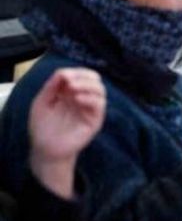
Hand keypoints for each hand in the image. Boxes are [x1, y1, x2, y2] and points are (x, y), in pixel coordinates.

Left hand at [29, 68, 106, 198]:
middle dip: (83, 76)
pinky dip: (90, 98)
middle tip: (69, 80)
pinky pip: (100, 105)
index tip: (63, 75)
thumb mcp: (42, 102)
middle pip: (94, 79)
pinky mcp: (95, 120)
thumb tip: (63, 72)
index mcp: (72, 92)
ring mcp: (90, 109)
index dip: (75, 72)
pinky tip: (77, 99)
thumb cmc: (42, 126)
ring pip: (100, 90)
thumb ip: (51, 86)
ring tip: (72, 88)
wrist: (45, 149)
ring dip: (87, 85)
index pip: (82, 75)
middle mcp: (84, 98)